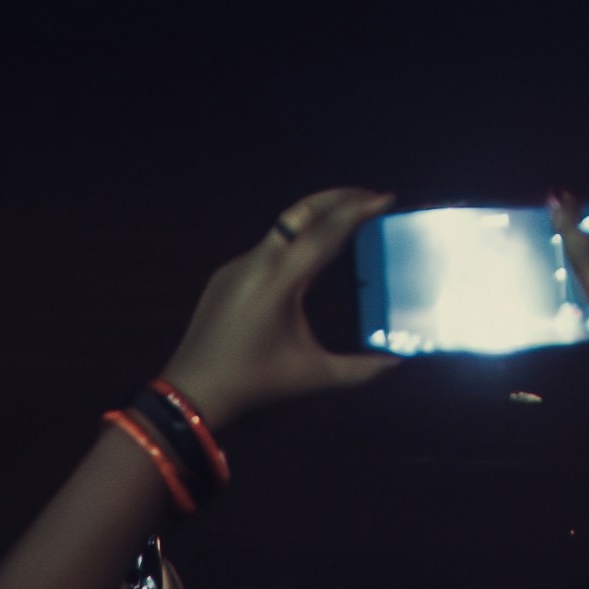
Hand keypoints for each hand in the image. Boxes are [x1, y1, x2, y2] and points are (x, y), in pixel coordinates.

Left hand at [160, 184, 400, 424]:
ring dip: (315, 218)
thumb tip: (396, 364)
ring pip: (282, 227)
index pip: (326, 231)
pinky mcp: (225, 274)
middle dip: (338, 197)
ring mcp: (238, 264)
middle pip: (302, 212)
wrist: (192, 392)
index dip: (358, 210)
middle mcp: (259, 260)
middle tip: (369, 195)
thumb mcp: (311, 374)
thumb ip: (358, 369)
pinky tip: (306, 260)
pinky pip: (265, 249)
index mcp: (281, 278)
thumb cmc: (255, 381)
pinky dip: (292, 242)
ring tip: (344, 222)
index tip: (385, 197)